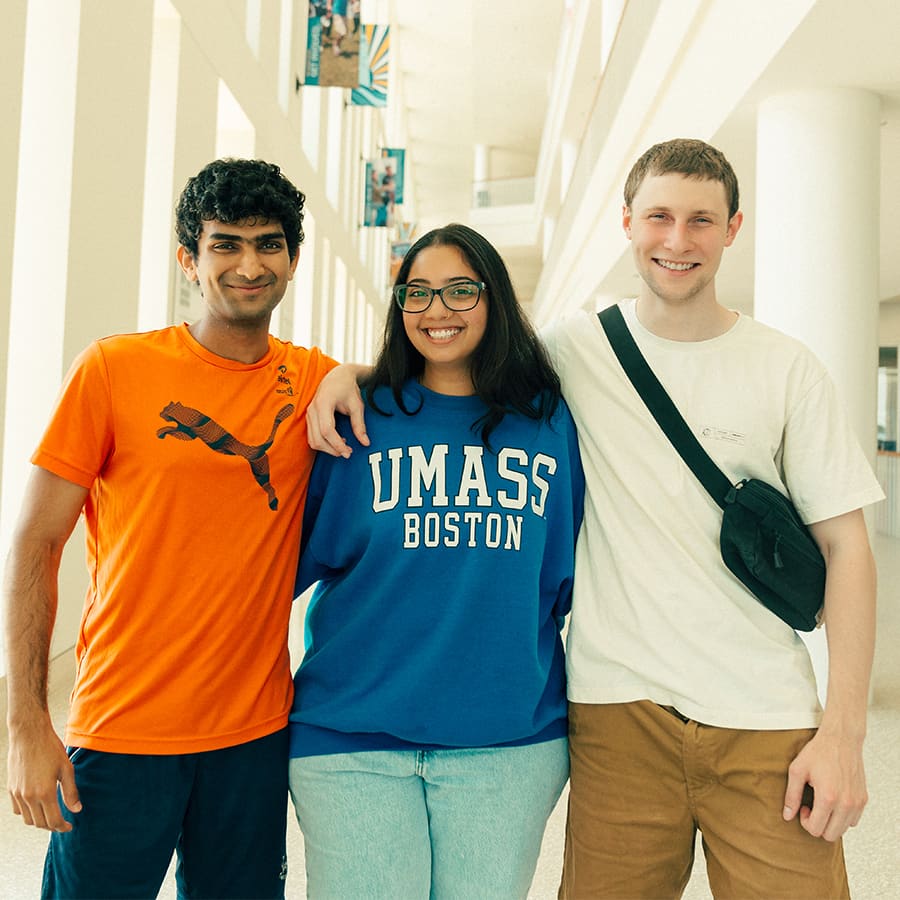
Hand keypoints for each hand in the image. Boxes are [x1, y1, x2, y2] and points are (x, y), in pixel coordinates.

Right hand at [7, 717, 80, 831]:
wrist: (29, 735)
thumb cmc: (50, 748)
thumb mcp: (66, 768)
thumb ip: (70, 791)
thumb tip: (76, 809)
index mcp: (45, 792)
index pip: (53, 820)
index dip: (62, 827)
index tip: (69, 826)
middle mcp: (29, 797)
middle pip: (40, 823)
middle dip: (52, 826)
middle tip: (62, 823)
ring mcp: (18, 794)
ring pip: (28, 819)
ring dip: (40, 821)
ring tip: (51, 815)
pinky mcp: (11, 789)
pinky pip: (18, 810)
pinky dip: (28, 813)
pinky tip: (37, 807)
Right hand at [307, 364, 369, 456]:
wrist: (337, 376)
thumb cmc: (348, 389)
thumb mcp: (357, 405)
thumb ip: (359, 425)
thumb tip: (365, 443)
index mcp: (324, 403)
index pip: (327, 430)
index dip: (337, 445)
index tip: (349, 452)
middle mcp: (312, 409)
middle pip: (317, 439)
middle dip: (332, 450)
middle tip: (348, 453)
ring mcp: (308, 413)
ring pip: (312, 440)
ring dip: (327, 448)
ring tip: (344, 447)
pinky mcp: (309, 417)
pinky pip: (312, 436)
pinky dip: (323, 443)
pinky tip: (336, 441)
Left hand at [782, 729, 866, 840]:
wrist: (841, 739)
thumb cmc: (819, 751)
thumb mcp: (797, 770)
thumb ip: (792, 795)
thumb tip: (787, 815)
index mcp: (828, 797)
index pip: (816, 829)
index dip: (806, 822)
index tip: (803, 809)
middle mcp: (846, 803)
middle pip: (830, 835)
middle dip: (818, 825)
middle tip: (812, 808)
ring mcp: (857, 802)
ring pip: (843, 829)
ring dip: (830, 822)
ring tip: (822, 803)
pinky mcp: (863, 799)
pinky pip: (853, 820)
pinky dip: (842, 817)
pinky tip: (833, 802)